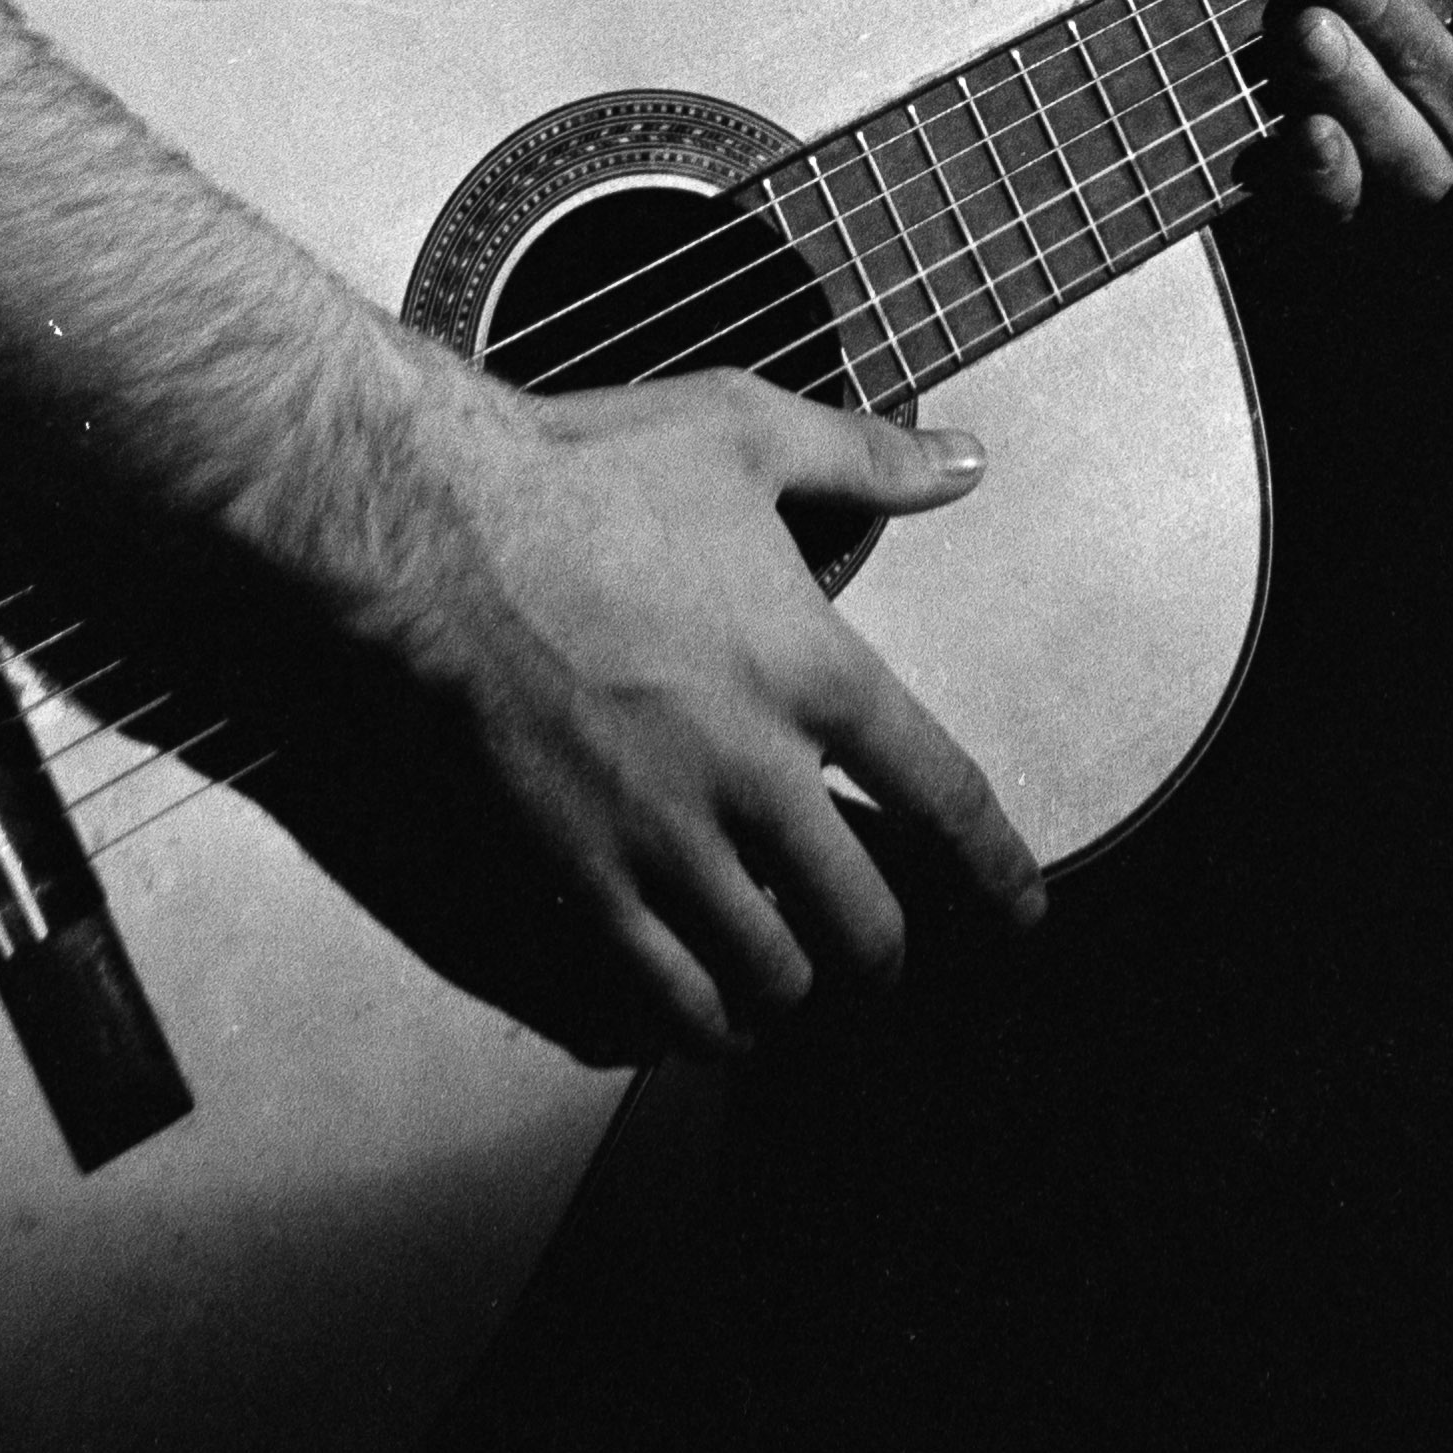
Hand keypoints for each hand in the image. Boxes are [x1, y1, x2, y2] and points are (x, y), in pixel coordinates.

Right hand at [365, 356, 1049, 1063]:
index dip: (996, 872)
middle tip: (879, 960)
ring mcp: (667, 837)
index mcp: (814, 670)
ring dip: (793, 990)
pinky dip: (698, 1022)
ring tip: (791, 985)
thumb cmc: (582, 473)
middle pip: (865, 918)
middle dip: (884, 955)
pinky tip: (704, 1019)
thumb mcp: (742, 430)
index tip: (1020, 914)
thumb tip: (962, 460)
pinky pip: (663, 995)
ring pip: (771, 972)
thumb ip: (865, 457)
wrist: (432, 534)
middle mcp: (757, 773)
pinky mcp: (581, 875)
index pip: (944, 799)